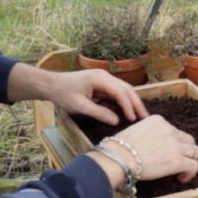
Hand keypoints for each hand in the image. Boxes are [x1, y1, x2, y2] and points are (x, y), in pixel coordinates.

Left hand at [15, 65, 146, 124]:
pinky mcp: (102, 84)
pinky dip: (125, 101)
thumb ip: (99, 113)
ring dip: (132, 102)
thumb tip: (117, 121)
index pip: (120, 92)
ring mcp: (104, 79)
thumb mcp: (80, 106)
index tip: (133, 119)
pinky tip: (129, 111)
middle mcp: (105, 76)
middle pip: (126, 89)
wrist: (51, 84)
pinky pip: (117, 92)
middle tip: (146, 118)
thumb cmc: (63, 94)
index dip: (128, 106)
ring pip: (124, 90)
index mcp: (100, 79)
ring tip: (141, 115)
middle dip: (136, 103)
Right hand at [111, 115, 197, 183]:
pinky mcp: (177, 161)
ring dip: (190, 161)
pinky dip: (191, 173)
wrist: (118, 157)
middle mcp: (169, 130)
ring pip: (195, 151)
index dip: (173, 143)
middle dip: (185, 151)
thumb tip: (148, 146)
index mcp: (159, 121)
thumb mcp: (135, 131)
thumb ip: (147, 133)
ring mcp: (175, 145)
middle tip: (177, 161)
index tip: (165, 153)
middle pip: (188, 140)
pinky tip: (181, 178)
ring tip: (181, 171)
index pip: (174, 131)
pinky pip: (194, 166)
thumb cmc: (119, 148)